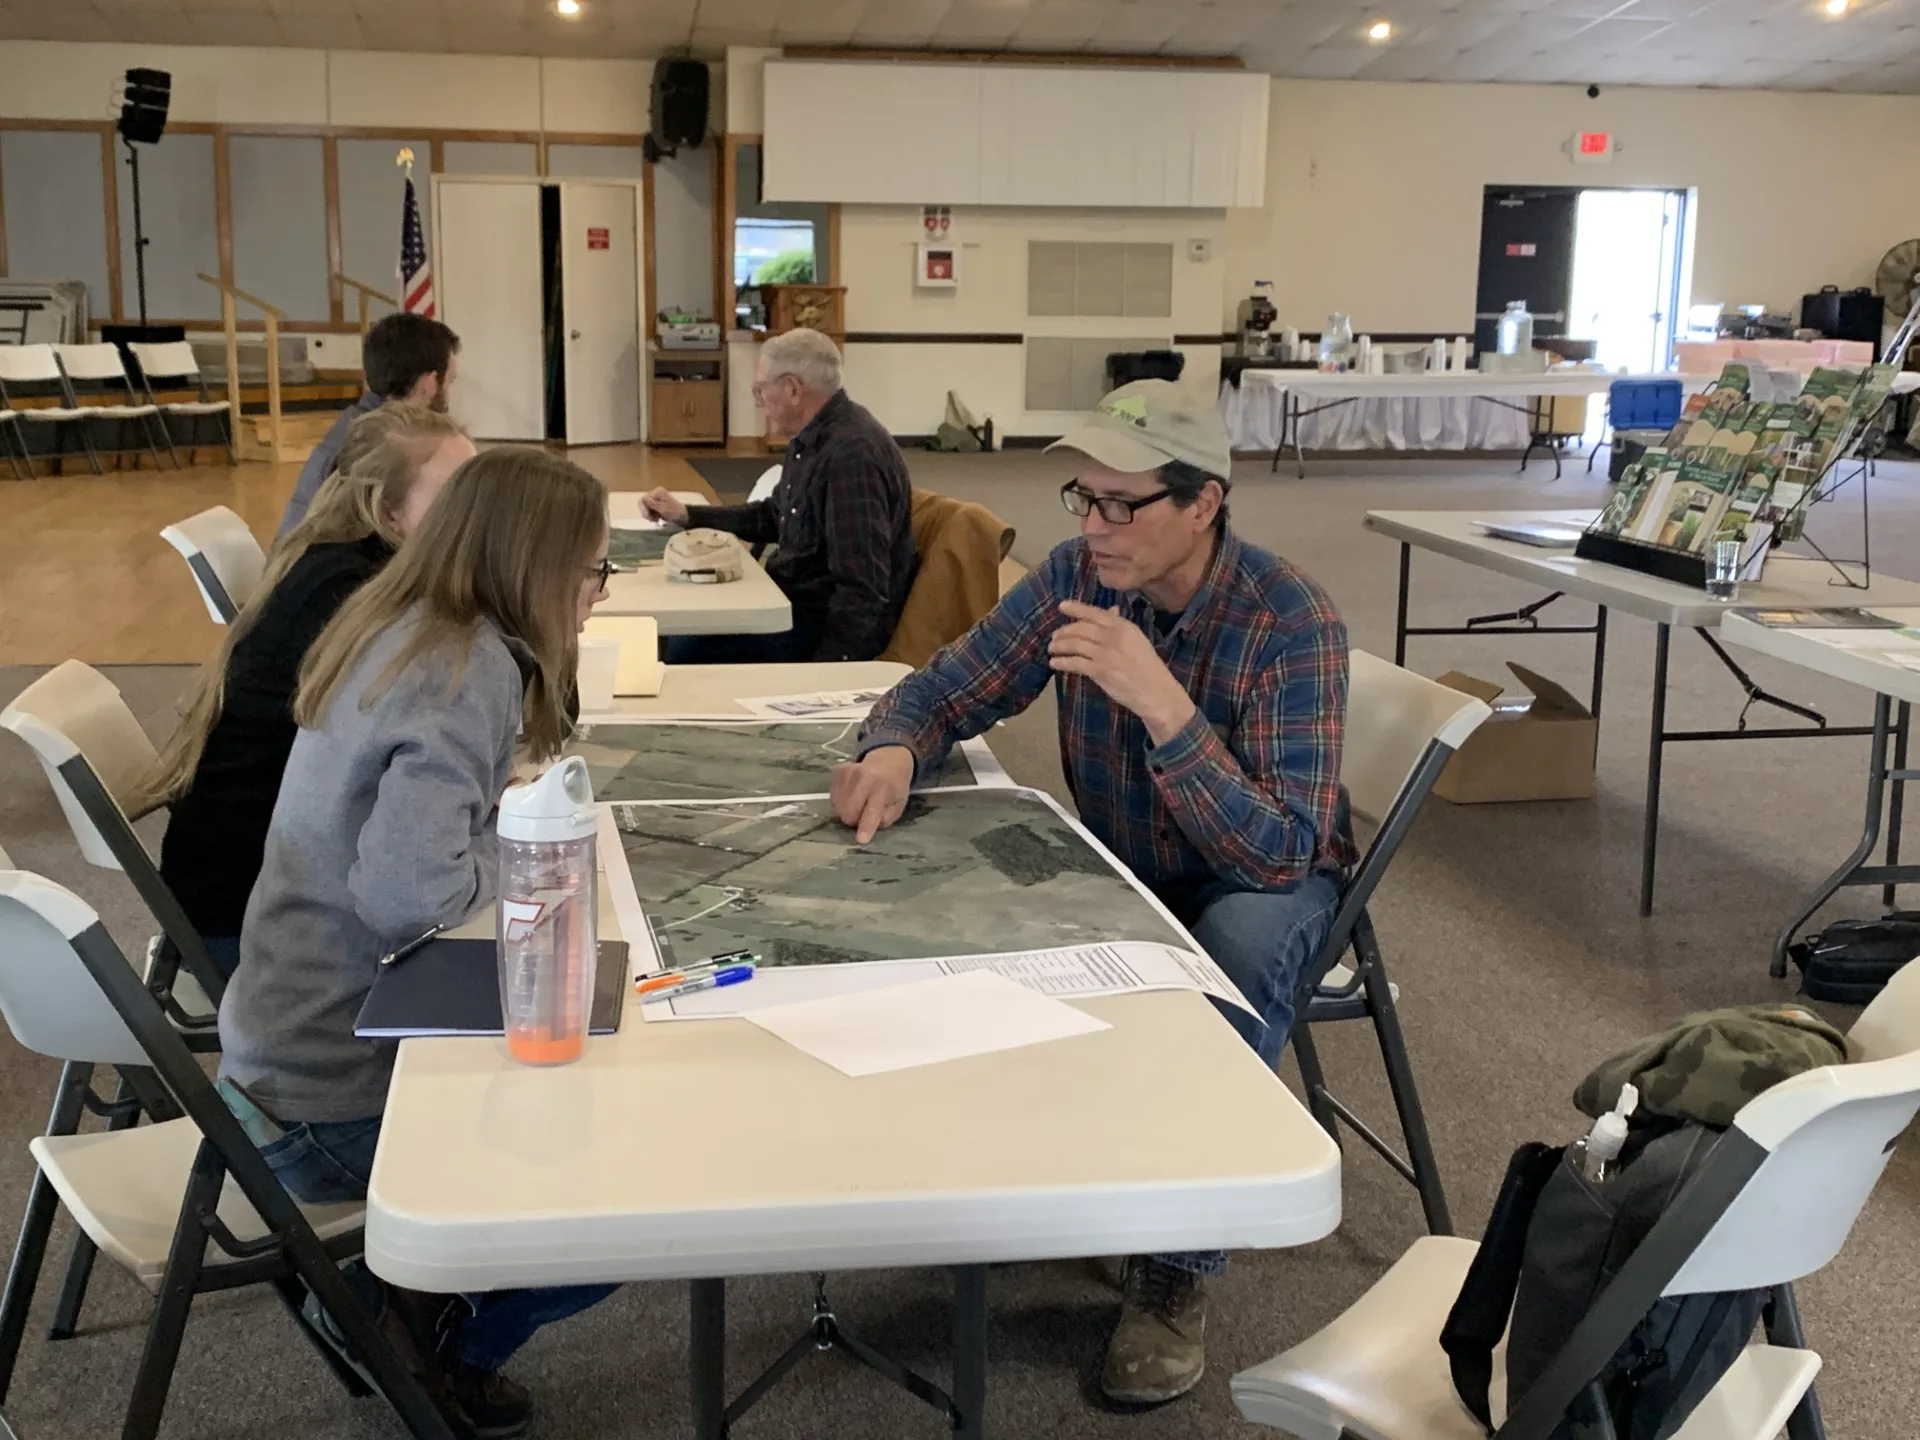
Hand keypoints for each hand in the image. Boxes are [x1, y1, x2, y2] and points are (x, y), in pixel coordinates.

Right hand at [640, 487, 687, 524]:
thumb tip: (642, 499)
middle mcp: (655, 493)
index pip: (643, 499)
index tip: (649, 516)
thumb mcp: (663, 509)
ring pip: (645, 507)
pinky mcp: (656, 505)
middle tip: (653, 519)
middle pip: (643, 503)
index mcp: (657, 492)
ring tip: (656, 519)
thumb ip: (652, 504)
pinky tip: (657, 518)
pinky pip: (649, 510)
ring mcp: (656, 499)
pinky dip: (651, 515)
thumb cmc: (675, 512)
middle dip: (646, 512)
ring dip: (649, 515)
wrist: (684, 517)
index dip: (644, 508)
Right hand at [830, 746, 913, 843]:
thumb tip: (868, 826)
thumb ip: (885, 818)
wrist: (887, 760)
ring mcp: (848, 773)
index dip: (866, 827)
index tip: (861, 840)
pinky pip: (832, 798)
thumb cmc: (894, 787)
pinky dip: (840, 801)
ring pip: (837, 807)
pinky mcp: (837, 771)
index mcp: (883, 789)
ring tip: (857, 802)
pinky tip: (850, 795)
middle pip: (849, 813)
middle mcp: (864, 778)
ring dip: (846, 811)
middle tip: (862, 814)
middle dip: (854, 820)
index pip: (872, 812)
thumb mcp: (899, 805)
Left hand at [1047, 600, 1195, 743]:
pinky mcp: (1100, 671)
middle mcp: (1113, 636)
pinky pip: (1075, 663)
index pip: (1095, 613)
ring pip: (1074, 644)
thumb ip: (1120, 625)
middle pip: (1080, 628)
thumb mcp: (1137, 640)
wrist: (1156, 691)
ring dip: (1059, 646)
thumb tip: (1111, 610)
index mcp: (1124, 626)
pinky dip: (1062, 662)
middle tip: (1054, 637)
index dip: (1076, 608)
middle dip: (1063, 632)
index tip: (1061, 606)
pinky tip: (1054, 663)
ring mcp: (1106, 653)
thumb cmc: (1147, 666)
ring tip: (1052, 649)